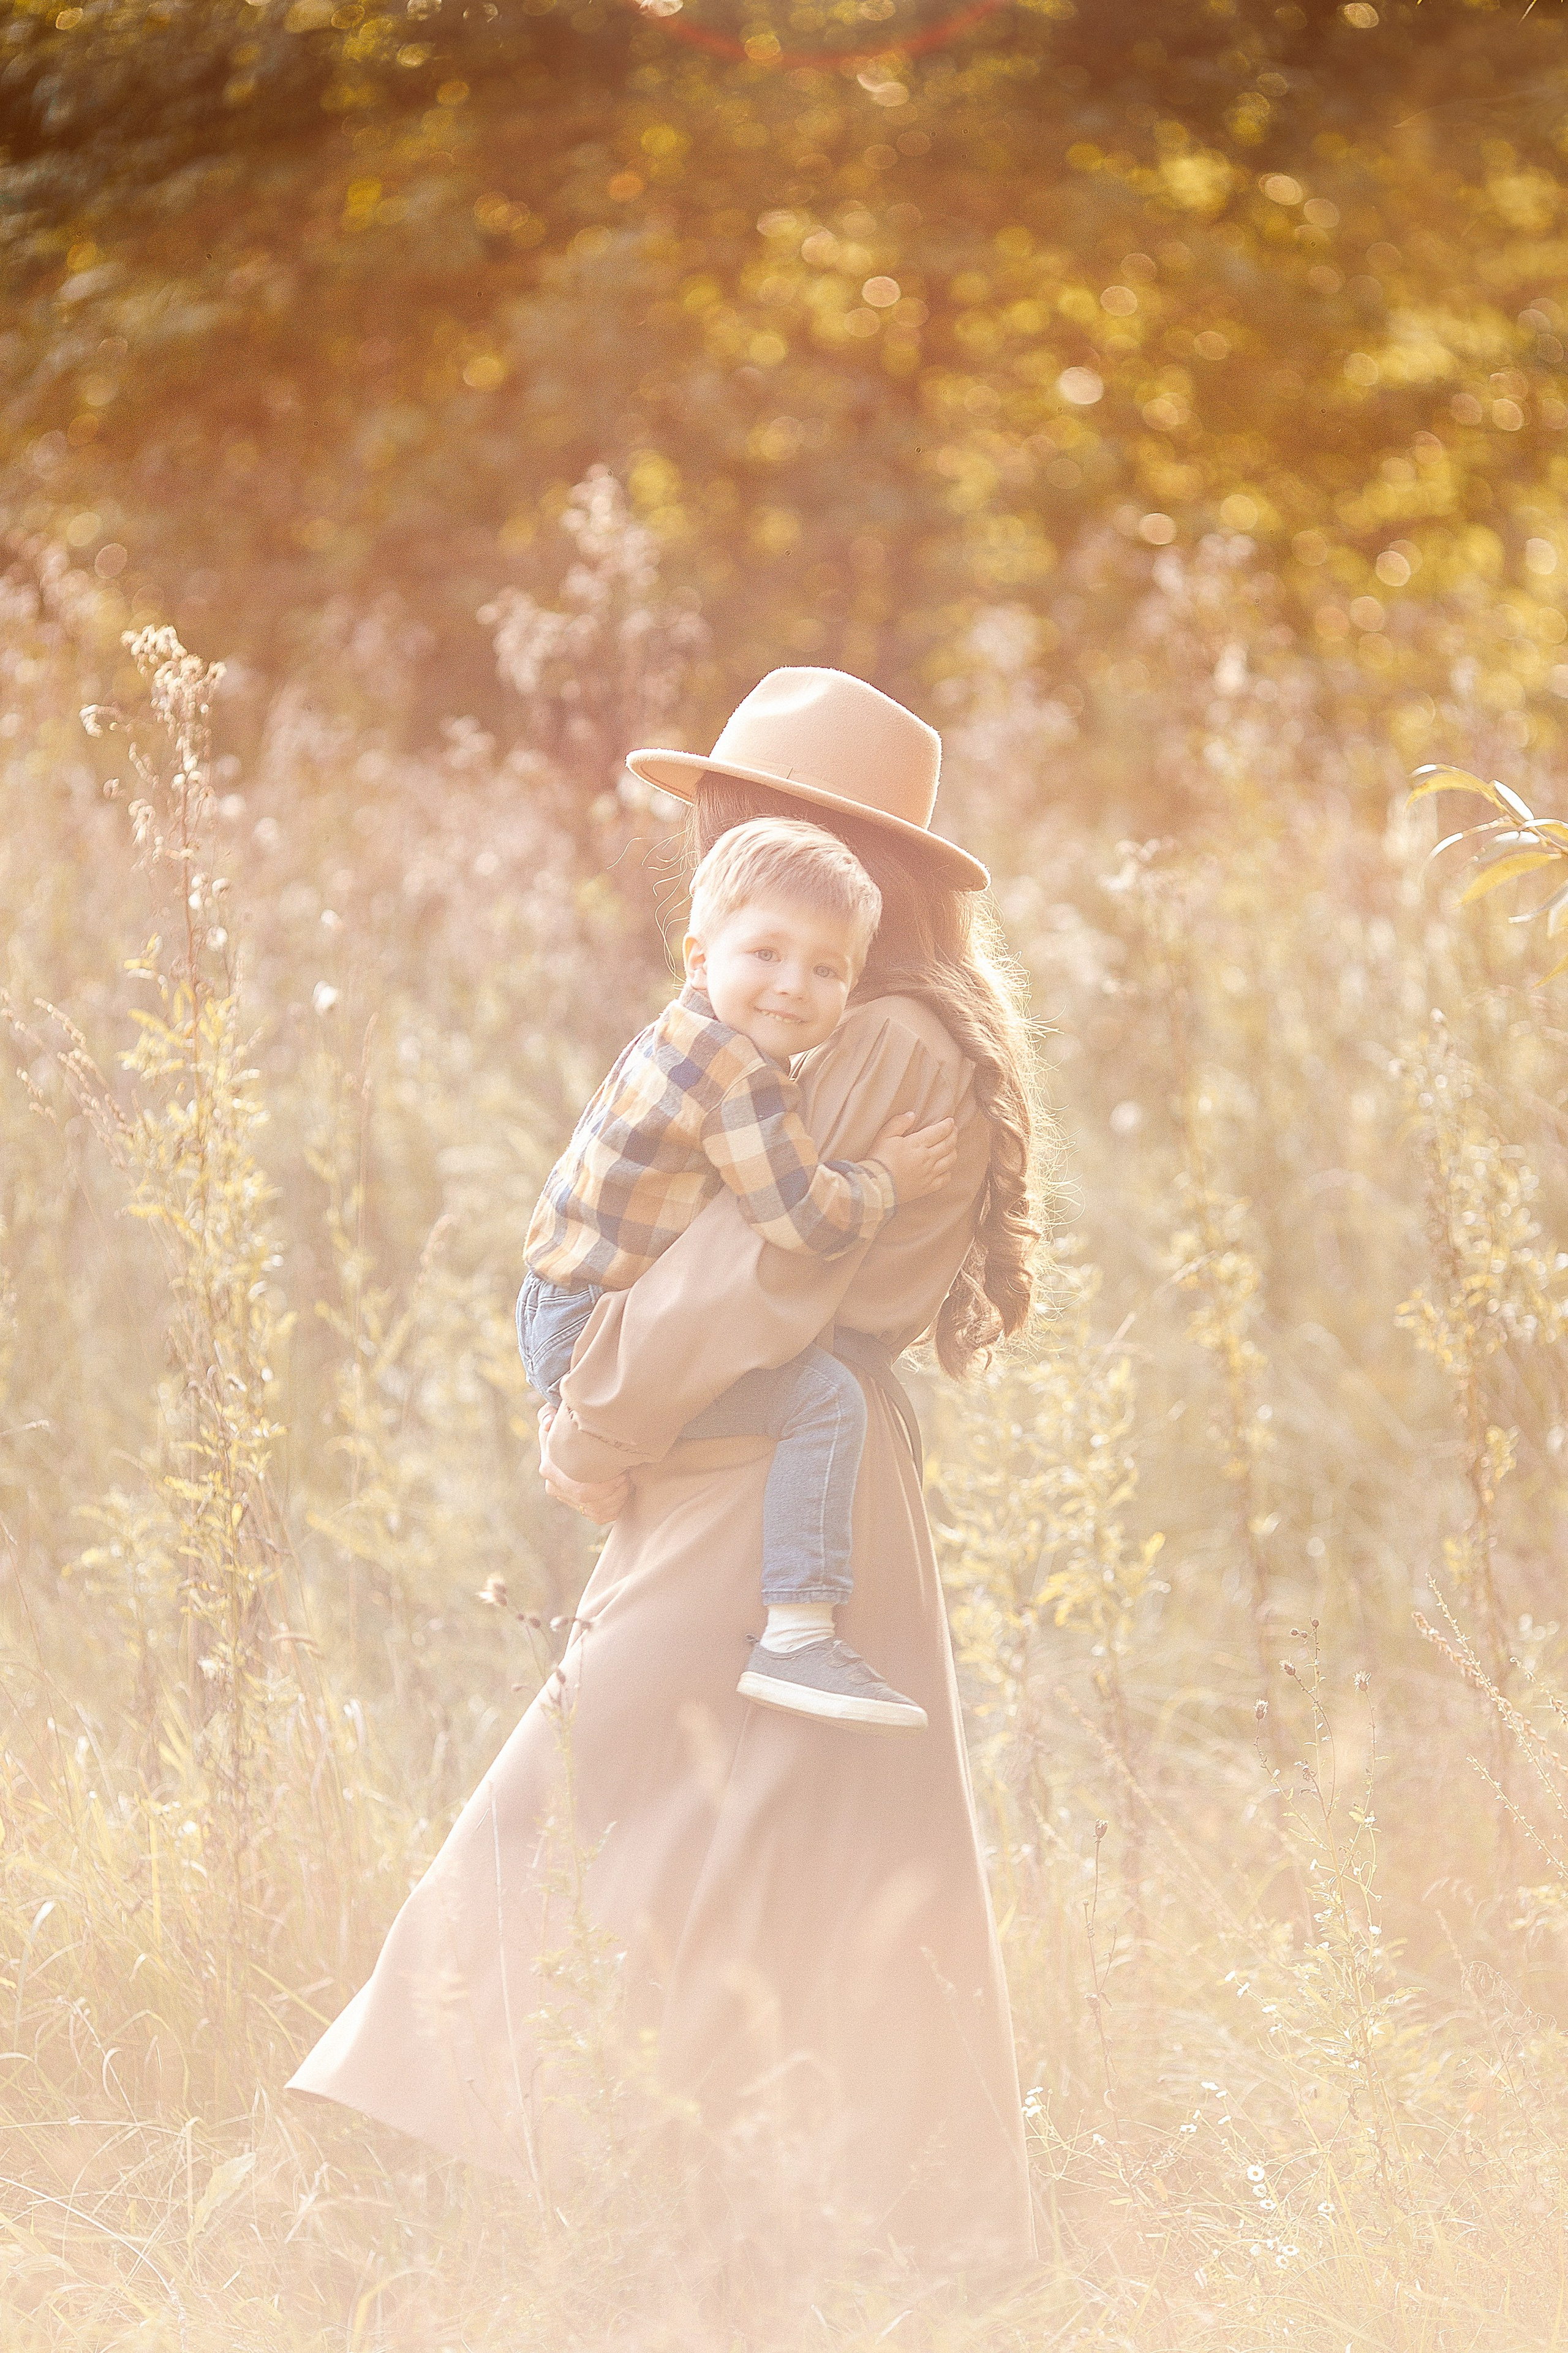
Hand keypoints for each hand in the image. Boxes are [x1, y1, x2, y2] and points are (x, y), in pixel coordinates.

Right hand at [537, 1405, 631, 1524]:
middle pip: (589, 1501)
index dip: (605, 1483)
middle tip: (628, 1476)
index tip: (622, 1469)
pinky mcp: (579, 1507)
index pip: (580, 1487)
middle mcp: (554, 1486)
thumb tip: (549, 1423)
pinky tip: (623, 1492)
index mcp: (550, 1467)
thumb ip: (551, 1413)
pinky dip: (616, 1508)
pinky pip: (600, 1517)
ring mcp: (567, 1499)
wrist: (576, 1438)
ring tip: (628, 1481)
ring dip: (617, 1499)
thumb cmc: (572, 1423)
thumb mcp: (561, 1414)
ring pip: (596, 1511)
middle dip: (614, 1491)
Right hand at [870, 1111, 958, 1202]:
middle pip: (948, 1145)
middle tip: (954, 1130)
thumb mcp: (884, 1136)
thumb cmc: (878, 1159)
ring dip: (953, 1151)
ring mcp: (929, 1174)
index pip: (939, 1132)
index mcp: (918, 1144)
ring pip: (949, 1160)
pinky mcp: (926, 1187)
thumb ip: (898, 1123)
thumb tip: (911, 1115)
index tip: (950, 1121)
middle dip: (953, 1135)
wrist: (876, 1186)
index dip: (947, 1125)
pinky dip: (948, 1173)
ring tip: (952, 1146)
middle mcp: (927, 1158)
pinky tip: (946, 1169)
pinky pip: (944, 1180)